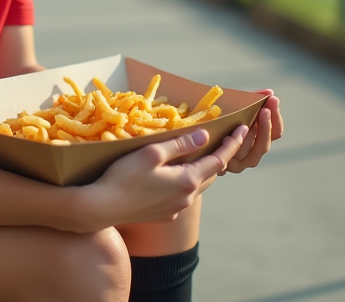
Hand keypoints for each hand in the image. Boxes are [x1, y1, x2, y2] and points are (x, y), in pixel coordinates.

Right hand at [81, 124, 249, 229]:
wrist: (101, 208)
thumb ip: (180, 145)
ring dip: (200, 171)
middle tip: (221, 139)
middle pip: (210, 174)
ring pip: (196, 187)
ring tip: (197, 155)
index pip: (218, 160)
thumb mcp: (152, 153)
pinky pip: (181, 197)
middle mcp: (186, 198)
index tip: (242, 130)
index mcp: (187, 180)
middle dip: (217, 157)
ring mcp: (175, 210)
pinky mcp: (164, 215)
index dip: (232, 144)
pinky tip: (172, 175)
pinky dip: (184, 183)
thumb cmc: (123, 176)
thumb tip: (204, 136)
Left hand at [220, 91, 283, 174]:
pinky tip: (229, 137)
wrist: (190, 130)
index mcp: (256, 139)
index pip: (275, 132)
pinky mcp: (222, 167)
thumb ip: (251, 100)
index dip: (276, 117)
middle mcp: (249, 154)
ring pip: (251, 153)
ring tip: (249, 121)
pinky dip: (233, 147)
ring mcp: (237, 163)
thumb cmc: (213, 117)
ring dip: (251, 137)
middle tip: (265, 110)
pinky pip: (232, 158)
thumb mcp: (233, 108)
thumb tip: (269, 92)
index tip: (272, 99)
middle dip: (267, 126)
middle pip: (265, 144)